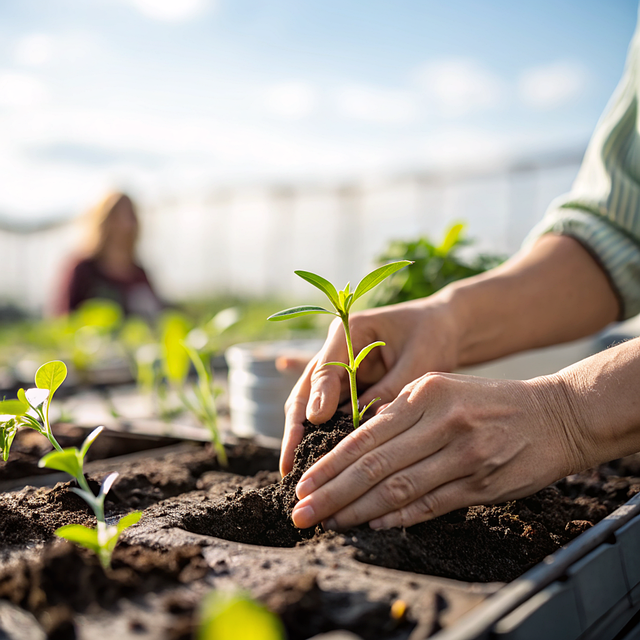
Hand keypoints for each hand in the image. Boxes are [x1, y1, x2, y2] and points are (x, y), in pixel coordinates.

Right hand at [280, 298, 457, 475]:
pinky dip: (325, 439)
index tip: (316, 421)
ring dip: (305, 439)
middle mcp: (336, 351)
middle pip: (307, 390)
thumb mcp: (418, 360)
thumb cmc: (434, 337)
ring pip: (312, 407)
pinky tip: (320, 466)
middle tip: (289, 463)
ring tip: (297, 471)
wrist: (444, 329)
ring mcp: (339, 372)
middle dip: (296, 428)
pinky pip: (332, 415)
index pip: (326, 367)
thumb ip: (390, 390)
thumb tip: (363, 428)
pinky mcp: (347, 389)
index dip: (319, 395)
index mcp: (349, 331)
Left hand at [290, 371, 586, 529]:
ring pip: (398, 489)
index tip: (303, 484)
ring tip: (329, 522)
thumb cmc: (488, 400)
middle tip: (301, 513)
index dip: (329, 465)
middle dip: (331, 493)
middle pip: (373, 466)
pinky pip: (430, 504)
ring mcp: (462, 455)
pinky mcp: (481, 483)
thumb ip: (400, 414)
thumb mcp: (441, 388)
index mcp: (424, 394)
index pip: (364, 436)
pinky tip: (373, 524)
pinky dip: (398, 517)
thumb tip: (356, 448)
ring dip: (358, 510)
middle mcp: (440, 423)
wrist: (553, 414)